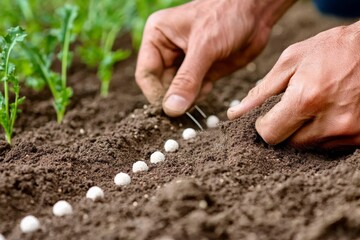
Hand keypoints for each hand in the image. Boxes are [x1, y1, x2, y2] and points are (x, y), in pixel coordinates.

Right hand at [135, 0, 293, 116]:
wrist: (256, 12)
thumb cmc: (227, 16)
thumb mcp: (204, 47)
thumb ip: (187, 79)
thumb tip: (171, 109)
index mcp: (157, 37)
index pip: (146, 74)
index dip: (156, 94)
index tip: (170, 109)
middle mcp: (167, 51)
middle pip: (160, 86)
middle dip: (173, 98)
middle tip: (186, 108)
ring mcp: (185, 63)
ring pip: (177, 92)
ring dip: (187, 99)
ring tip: (203, 87)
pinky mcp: (201, 72)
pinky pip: (193, 92)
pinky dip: (200, 95)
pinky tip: (210, 83)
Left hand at [228, 22, 359, 148]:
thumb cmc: (331, 49)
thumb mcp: (291, 61)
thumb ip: (261, 91)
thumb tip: (235, 113)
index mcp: (307, 99)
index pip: (270, 134)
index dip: (264, 125)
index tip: (267, 115)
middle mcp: (330, 122)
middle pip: (288, 144)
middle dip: (284, 128)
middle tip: (293, 107)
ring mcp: (349, 133)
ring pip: (309, 147)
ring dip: (304, 132)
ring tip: (315, 106)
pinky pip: (330, 147)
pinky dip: (324, 133)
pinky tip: (329, 112)